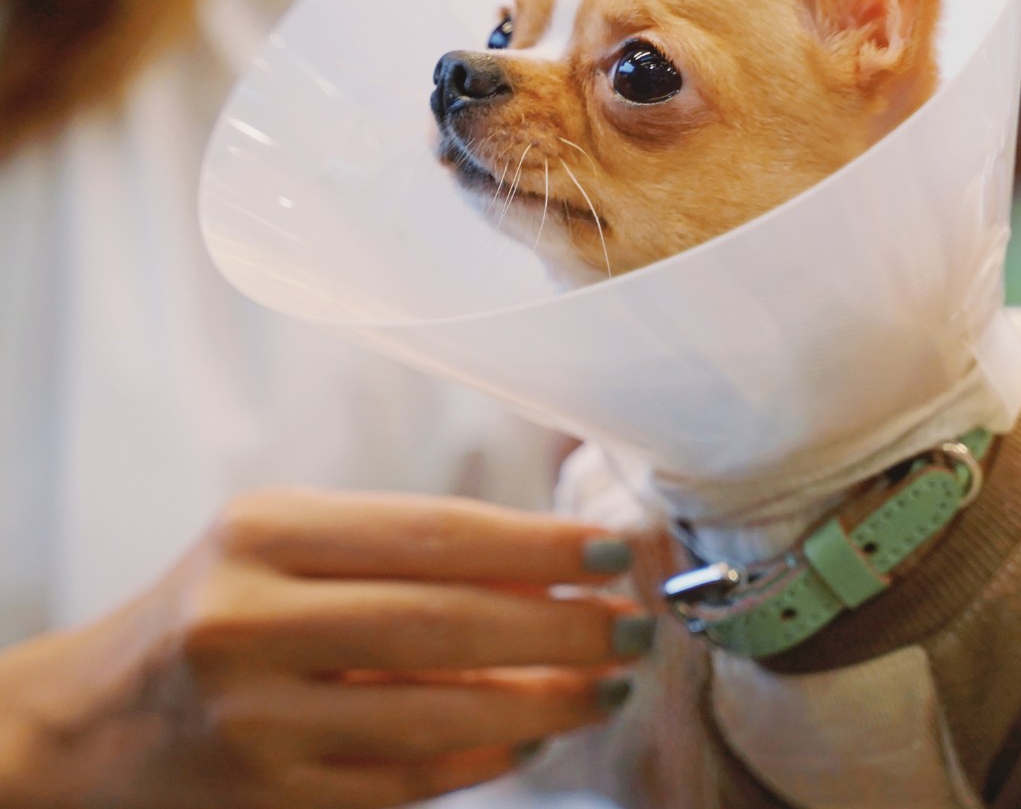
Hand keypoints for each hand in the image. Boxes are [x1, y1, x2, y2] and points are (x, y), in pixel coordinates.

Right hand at [0, 489, 650, 807]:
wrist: (96, 718)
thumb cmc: (218, 599)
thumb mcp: (290, 542)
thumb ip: (402, 547)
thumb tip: (547, 559)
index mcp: (266, 532)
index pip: (434, 532)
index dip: (536, 544)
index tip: (610, 550)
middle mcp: (254, 619)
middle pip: (447, 621)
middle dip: (560, 623)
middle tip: (631, 622)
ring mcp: (259, 720)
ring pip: (438, 712)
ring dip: (542, 698)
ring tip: (606, 681)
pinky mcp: (272, 796)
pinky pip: (407, 779)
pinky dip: (486, 758)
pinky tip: (538, 734)